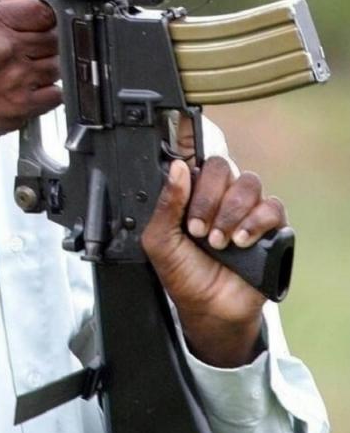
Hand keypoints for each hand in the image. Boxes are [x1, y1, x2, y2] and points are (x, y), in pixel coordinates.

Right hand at [0, 0, 59, 172]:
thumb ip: (0, 0)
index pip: (44, 9)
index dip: (47, 17)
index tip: (41, 24)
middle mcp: (7, 46)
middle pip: (55, 37)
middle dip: (48, 43)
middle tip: (30, 51)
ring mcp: (17, 77)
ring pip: (57, 65)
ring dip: (48, 67)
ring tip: (27, 71)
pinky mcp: (23, 106)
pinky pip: (56, 94)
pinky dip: (49, 92)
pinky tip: (31, 90)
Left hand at [142, 156, 286, 366]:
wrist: (209, 310)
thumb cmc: (183, 273)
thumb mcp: (161, 241)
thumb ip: (167, 204)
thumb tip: (178, 167)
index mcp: (192, 193)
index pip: (193, 156)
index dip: (188, 138)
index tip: (182, 123)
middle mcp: (221, 195)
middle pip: (221, 166)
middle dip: (208, 197)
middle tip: (198, 229)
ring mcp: (247, 209)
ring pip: (248, 182)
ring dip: (230, 211)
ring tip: (218, 241)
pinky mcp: (271, 228)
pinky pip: (272, 206)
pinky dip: (255, 221)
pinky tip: (241, 241)